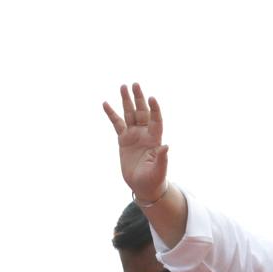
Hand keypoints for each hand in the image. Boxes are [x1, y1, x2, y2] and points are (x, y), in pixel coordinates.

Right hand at [103, 83, 168, 199]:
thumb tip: (166, 146)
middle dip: (139, 98)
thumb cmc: (154, 180)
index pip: (156, 120)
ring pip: (130, 114)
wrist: (144, 186)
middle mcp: (145, 134)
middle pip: (142, 112)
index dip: (155, 109)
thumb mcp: (159, 171)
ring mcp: (134, 135)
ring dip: (126, 101)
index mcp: (155, 139)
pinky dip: (111, 114)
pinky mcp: (124, 140)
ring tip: (123, 86)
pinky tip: (106, 103)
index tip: (151, 98)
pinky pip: (117, 124)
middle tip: (135, 84)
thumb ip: (162, 158)